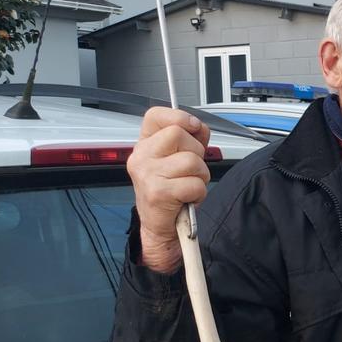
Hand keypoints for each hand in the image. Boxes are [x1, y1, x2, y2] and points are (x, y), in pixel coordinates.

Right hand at [126, 107, 210, 272]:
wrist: (160, 226)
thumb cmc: (171, 192)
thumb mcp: (178, 160)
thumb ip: (191, 139)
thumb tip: (200, 126)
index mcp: (145, 144)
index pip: (155, 115)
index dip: (179, 117)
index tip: (193, 127)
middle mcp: (141, 156)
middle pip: (179, 134)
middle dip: (196, 153)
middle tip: (191, 170)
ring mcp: (147, 174)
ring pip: (191, 161)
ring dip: (200, 176)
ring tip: (188, 186)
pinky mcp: (158, 193)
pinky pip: (194, 184)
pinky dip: (199, 193)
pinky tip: (187, 198)